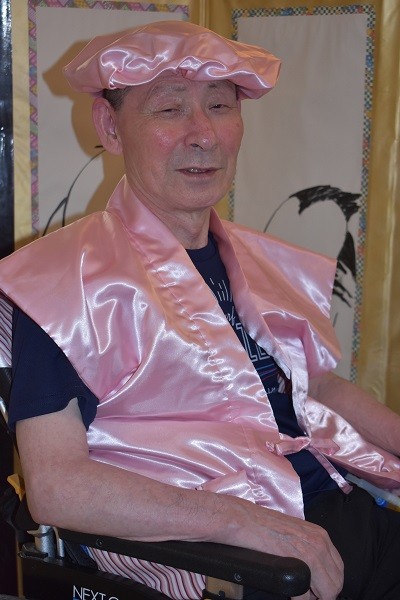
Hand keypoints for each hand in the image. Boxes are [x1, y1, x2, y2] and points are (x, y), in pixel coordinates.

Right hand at [217, 499, 343, 599]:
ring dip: (313, 598)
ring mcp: (309, 553)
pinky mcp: (296, 563)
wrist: (243, 519)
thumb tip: (314, 571)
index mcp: (320, 534)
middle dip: (323, 594)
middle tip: (307, 594)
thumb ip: (309, 547)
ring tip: (298, 594)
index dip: (328, 584)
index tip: (316, 589)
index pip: (338, 569)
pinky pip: (305, 595)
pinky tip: (290, 596)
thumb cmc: (262, 525)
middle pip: (336, 583)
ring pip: (328, 591)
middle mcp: (319, 543)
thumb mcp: (294, 531)